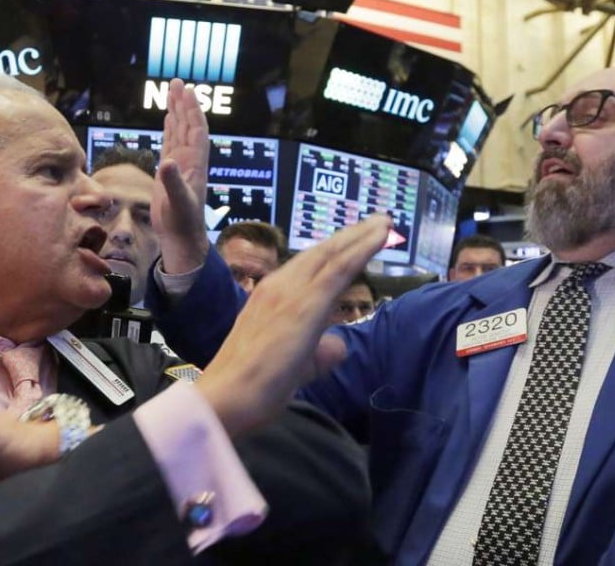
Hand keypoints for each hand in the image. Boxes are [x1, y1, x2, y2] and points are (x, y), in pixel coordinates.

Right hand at [151, 78, 210, 273]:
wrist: (181, 238)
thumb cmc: (183, 223)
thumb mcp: (178, 202)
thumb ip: (172, 182)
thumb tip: (166, 162)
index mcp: (195, 163)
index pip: (196, 130)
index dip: (192, 111)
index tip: (187, 91)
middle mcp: (190, 160)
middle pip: (188, 125)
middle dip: (184, 104)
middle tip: (177, 82)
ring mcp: (180, 165)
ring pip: (179, 132)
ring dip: (176, 112)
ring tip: (173, 91)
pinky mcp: (170, 172)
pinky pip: (170, 144)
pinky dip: (169, 129)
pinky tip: (167, 119)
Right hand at [197, 214, 389, 435]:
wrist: (229, 394)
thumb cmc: (252, 387)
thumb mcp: (293, 367)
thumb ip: (318, 354)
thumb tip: (339, 346)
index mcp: (270, 296)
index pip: (307, 268)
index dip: (334, 253)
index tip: (356, 241)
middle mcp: (278, 286)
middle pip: (322, 253)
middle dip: (351, 236)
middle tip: (379, 221)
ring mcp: (291, 291)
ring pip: (332, 255)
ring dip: (360, 236)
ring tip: (385, 222)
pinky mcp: (306, 303)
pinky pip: (339, 269)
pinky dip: (362, 248)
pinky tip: (381, 236)